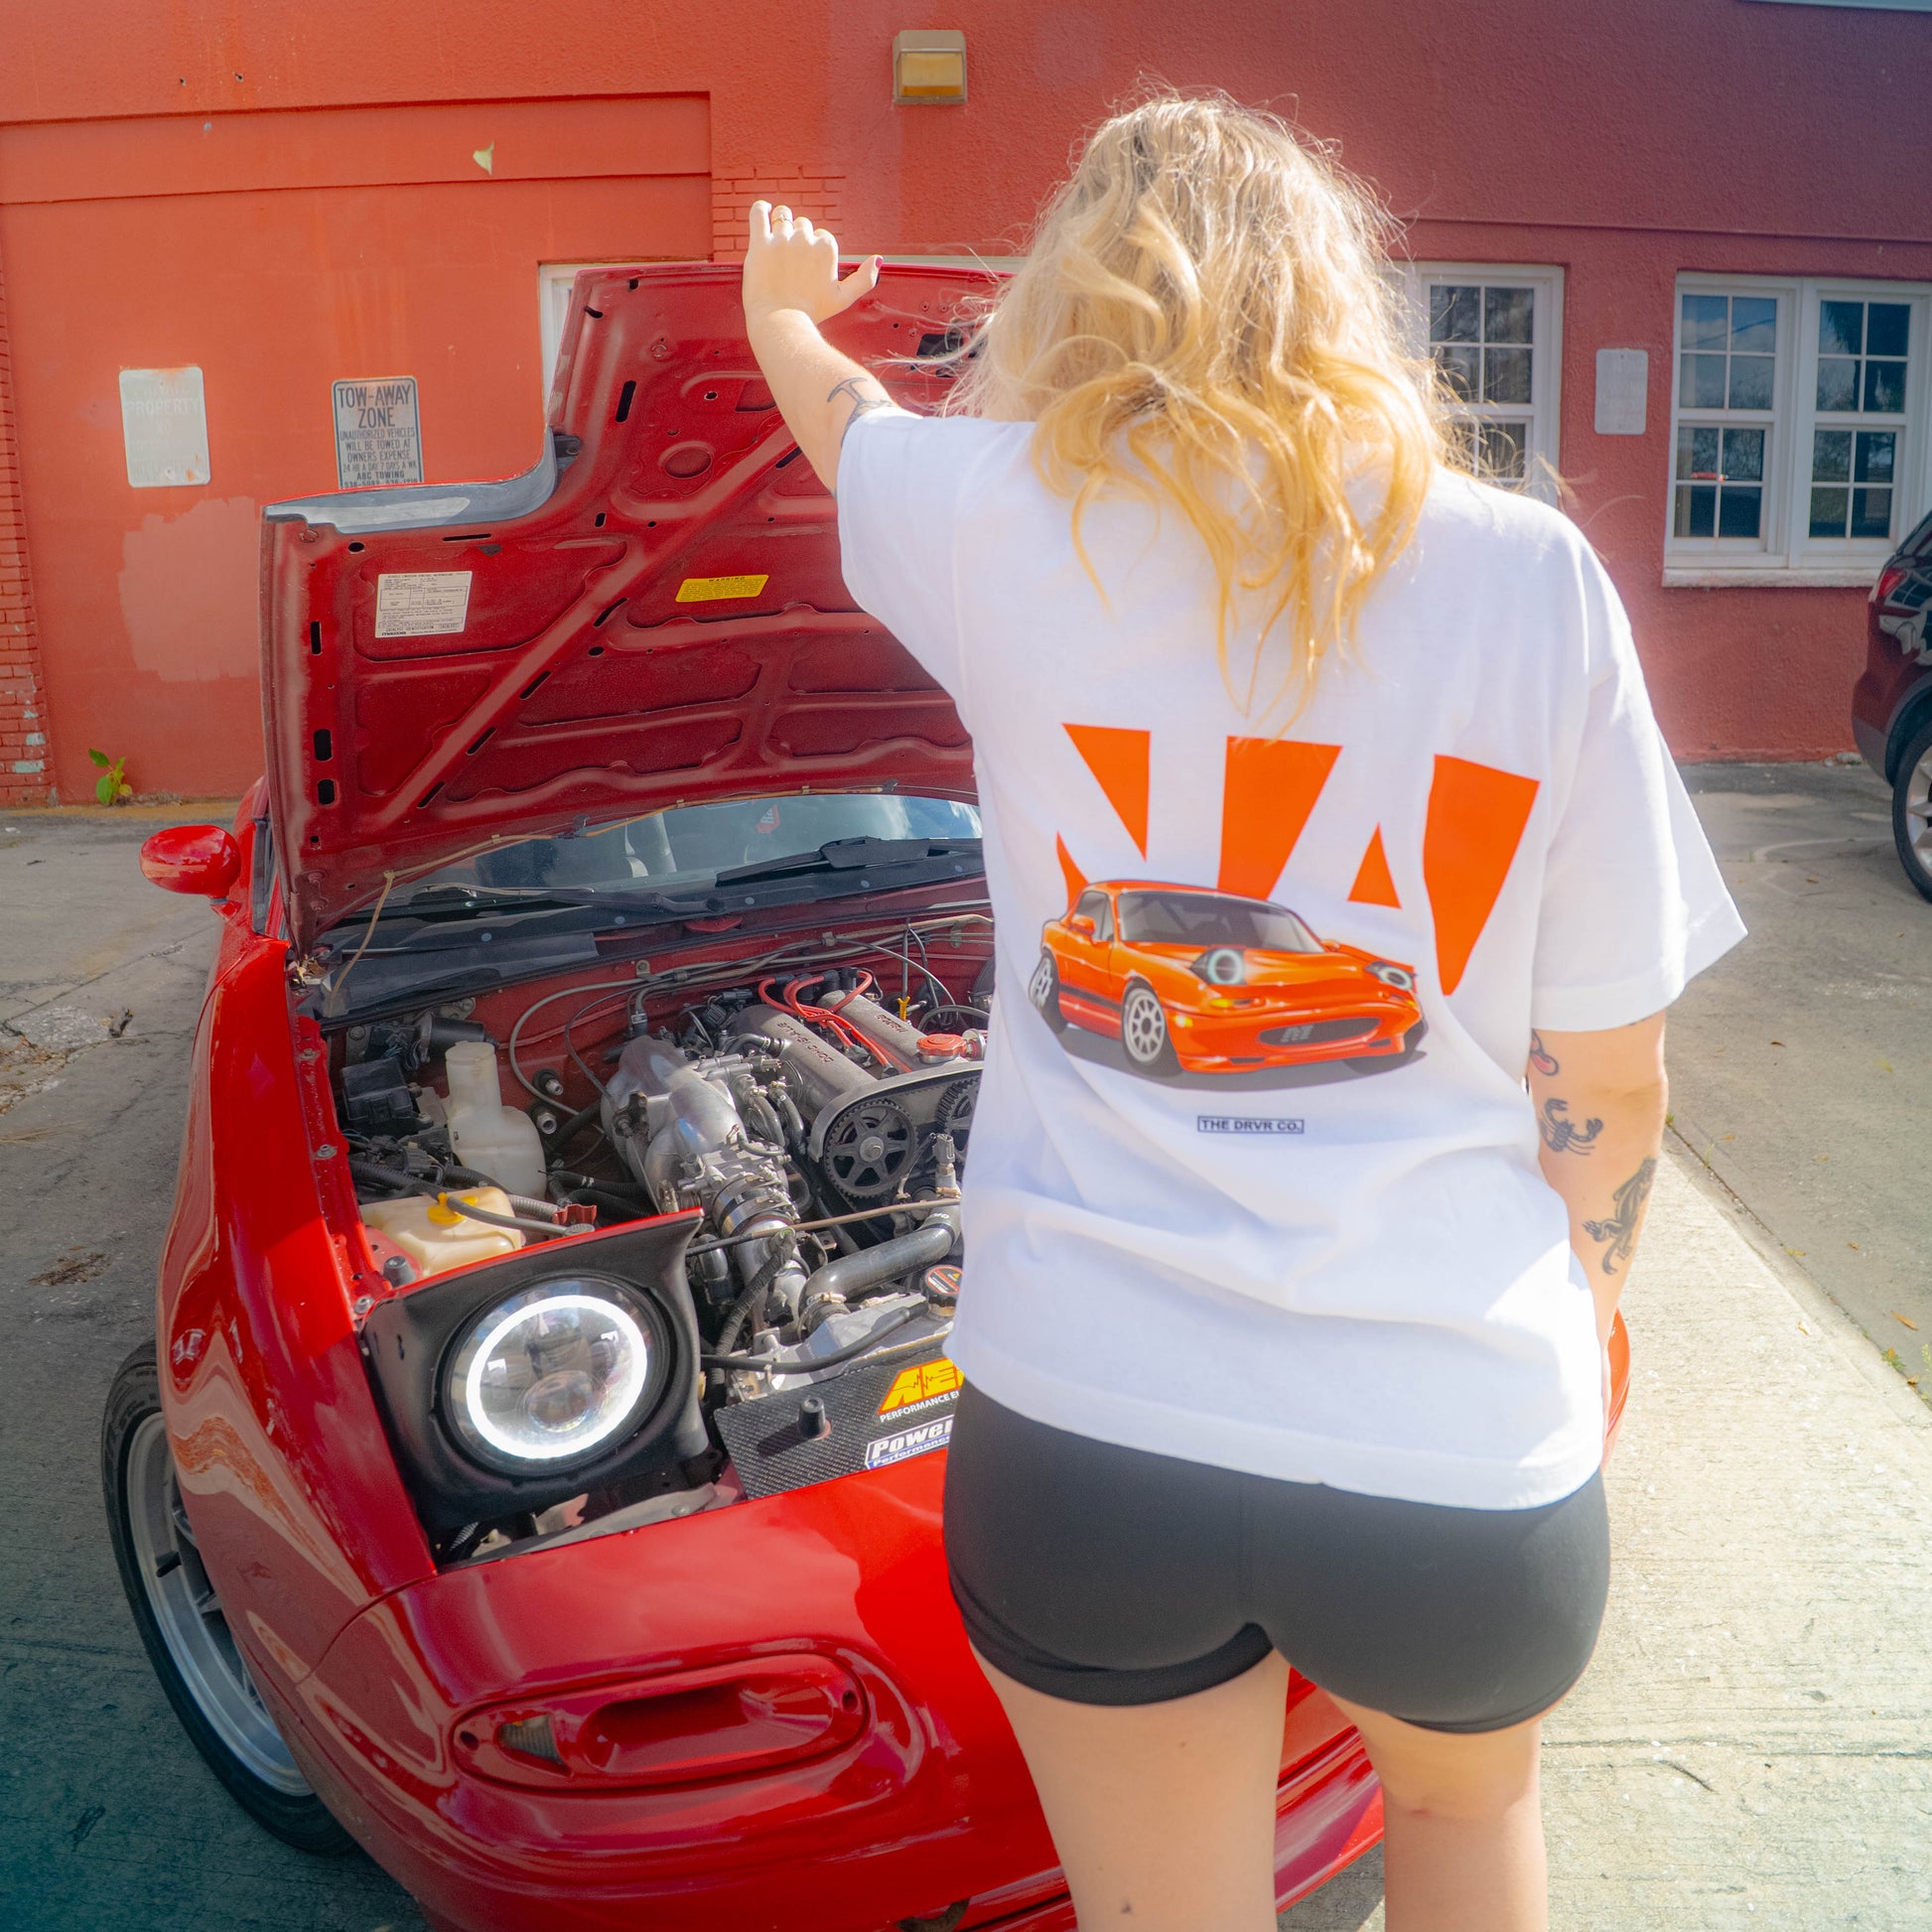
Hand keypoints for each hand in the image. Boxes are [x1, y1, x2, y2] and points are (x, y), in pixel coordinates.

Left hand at [742, 201, 879, 331]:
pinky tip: (765, 211)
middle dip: (798, 240)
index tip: (807, 270)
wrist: (780, 323)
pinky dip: (761, 208)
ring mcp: (781, 239)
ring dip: (781, 227)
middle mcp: (805, 238)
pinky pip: (759, 213)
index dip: (814, 251)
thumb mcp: (844, 299)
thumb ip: (864, 279)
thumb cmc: (813, 313)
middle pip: (803, 225)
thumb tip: (878, 259)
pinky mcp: (759, 243)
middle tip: (791, 265)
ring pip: (783, 218)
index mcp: (827, 247)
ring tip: (777, 247)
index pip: (821, 236)